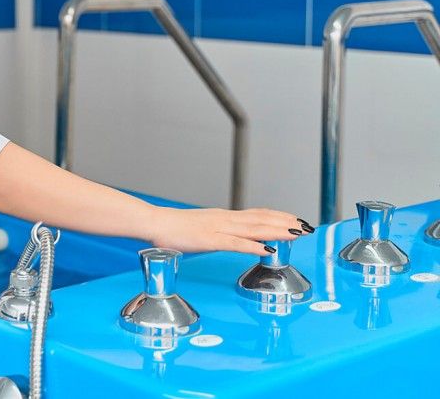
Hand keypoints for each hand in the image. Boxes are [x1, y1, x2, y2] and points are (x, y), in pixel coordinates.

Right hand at [143, 206, 312, 256]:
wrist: (156, 223)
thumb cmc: (175, 228)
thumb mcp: (203, 228)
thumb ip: (220, 232)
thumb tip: (234, 237)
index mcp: (224, 217)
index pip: (257, 214)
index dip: (278, 216)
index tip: (296, 219)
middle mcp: (225, 219)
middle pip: (261, 220)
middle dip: (286, 223)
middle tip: (307, 226)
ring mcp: (218, 229)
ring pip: (254, 229)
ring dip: (277, 231)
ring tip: (296, 234)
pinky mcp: (210, 240)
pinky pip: (236, 244)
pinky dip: (253, 246)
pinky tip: (267, 249)